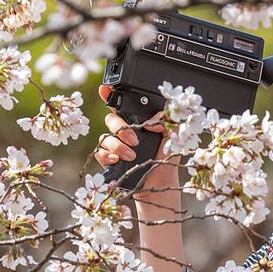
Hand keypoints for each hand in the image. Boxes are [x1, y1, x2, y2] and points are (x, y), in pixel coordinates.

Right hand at [93, 84, 181, 203]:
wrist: (160, 182)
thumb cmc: (166, 158)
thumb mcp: (173, 137)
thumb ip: (167, 122)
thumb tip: (151, 121)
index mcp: (137, 122)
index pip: (122, 106)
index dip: (110, 95)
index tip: (105, 89)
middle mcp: (124, 132)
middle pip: (111, 119)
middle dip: (121, 128)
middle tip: (135, 140)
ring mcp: (115, 146)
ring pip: (105, 137)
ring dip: (117, 145)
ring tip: (131, 156)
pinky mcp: (109, 160)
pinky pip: (99, 153)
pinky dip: (107, 155)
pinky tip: (117, 160)